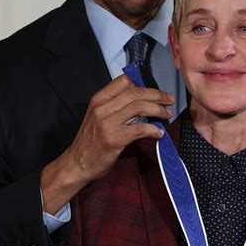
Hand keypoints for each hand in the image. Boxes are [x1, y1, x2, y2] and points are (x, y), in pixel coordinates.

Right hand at [41, 75, 173, 213]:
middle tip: (168, 100)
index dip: (143, 85)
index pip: (124, 81)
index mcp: (99, 99)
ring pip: (139, 107)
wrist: (77, 163)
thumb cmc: (90, 141)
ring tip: (166, 114)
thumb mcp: (98, 117)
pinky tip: (159, 132)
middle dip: (157, 95)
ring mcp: (107, 123)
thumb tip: (142, 102)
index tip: (155, 93)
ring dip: (157, 110)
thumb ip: (116, 106)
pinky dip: (153, 129)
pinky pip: (140, 129)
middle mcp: (102, 108)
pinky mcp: (114, 139)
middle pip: (136, 93)